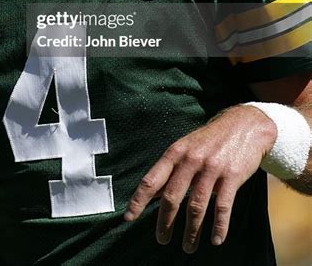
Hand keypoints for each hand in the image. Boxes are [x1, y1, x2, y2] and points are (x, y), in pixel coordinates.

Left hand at [124, 105, 276, 252]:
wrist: (244, 125)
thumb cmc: (210, 140)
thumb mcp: (186, 147)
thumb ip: (170, 169)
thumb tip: (152, 194)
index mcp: (175, 152)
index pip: (152, 180)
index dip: (138, 200)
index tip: (129, 217)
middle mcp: (191, 160)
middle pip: (172, 197)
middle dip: (165, 222)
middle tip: (161, 239)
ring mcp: (212, 168)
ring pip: (196, 206)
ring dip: (191, 231)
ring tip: (187, 247)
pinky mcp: (232, 176)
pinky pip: (223, 207)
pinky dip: (219, 226)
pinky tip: (216, 239)